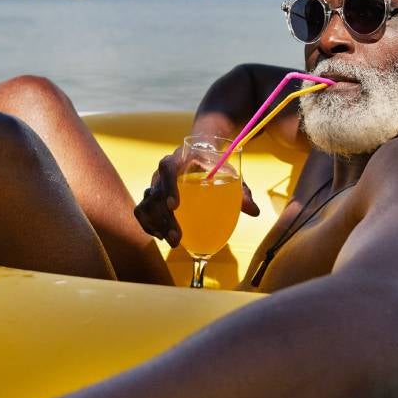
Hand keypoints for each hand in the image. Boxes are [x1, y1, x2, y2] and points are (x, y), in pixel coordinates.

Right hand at [134, 146, 259, 247]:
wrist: (201, 156)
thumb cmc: (216, 165)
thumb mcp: (230, 174)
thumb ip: (241, 192)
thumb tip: (255, 211)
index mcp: (180, 159)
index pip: (167, 168)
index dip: (168, 186)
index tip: (175, 206)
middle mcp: (163, 171)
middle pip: (155, 192)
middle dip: (163, 218)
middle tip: (176, 237)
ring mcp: (156, 185)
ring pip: (146, 204)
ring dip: (156, 225)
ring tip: (172, 241)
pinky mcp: (153, 197)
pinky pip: (143, 212)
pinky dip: (149, 225)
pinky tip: (162, 237)